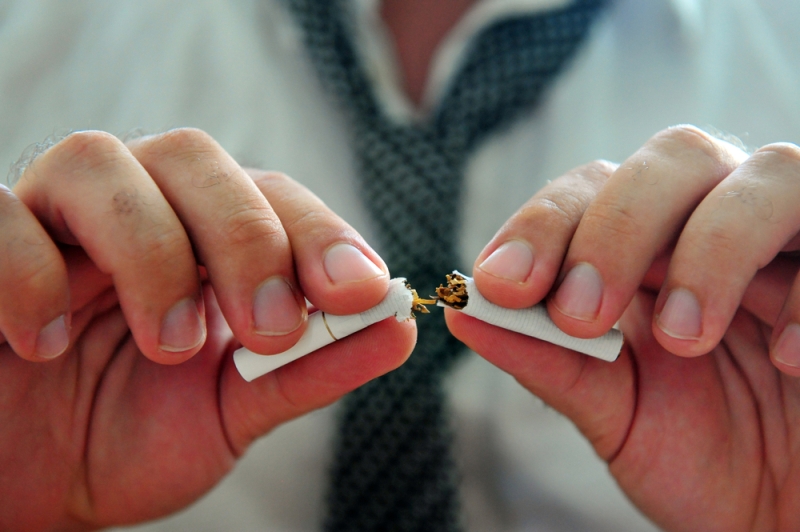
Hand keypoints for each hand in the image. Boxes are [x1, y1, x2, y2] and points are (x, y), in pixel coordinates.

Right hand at [0, 129, 415, 529]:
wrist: (31, 485)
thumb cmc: (130, 437)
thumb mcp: (235, 411)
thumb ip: (311, 369)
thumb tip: (400, 330)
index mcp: (200, 240)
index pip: (270, 197)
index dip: (319, 232)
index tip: (361, 289)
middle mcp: (133, 209)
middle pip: (193, 157)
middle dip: (243, 237)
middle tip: (268, 328)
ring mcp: (52, 221)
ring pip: (101, 162)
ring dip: (152, 251)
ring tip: (169, 344)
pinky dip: (32, 272)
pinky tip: (51, 344)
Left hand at [446, 125, 799, 530]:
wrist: (781, 520)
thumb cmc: (702, 460)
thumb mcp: (612, 414)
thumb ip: (546, 360)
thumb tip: (461, 312)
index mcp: (651, 252)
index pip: (592, 189)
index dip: (544, 223)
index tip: (503, 284)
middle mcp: (722, 228)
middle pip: (675, 157)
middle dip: (618, 226)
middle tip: (583, 314)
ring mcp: (797, 249)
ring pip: (770, 173)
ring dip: (713, 246)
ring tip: (685, 337)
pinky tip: (786, 361)